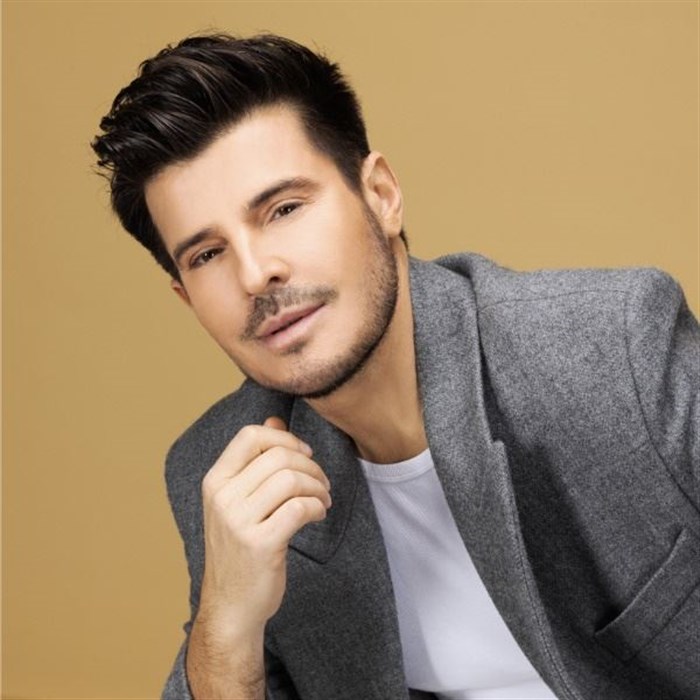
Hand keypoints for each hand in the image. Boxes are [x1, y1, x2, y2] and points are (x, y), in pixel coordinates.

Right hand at [196, 416, 330, 639]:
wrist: (231, 606)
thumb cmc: (240, 550)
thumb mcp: (238, 501)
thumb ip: (255, 461)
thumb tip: (274, 418)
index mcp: (215, 481)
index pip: (250, 435)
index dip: (284, 437)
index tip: (303, 453)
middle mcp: (222, 498)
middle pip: (278, 455)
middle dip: (310, 465)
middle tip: (322, 482)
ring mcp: (239, 521)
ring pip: (291, 479)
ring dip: (318, 486)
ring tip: (323, 499)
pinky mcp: (261, 544)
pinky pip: (300, 507)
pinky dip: (317, 506)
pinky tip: (318, 514)